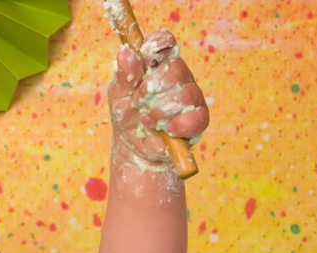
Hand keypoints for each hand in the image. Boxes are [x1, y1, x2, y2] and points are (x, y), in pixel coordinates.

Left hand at [108, 31, 208, 167]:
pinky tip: (167, 129)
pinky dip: (180, 124)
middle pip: (176, 69)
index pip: (164, 41)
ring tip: (147, 120)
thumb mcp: (119, 96)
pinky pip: (198, 117)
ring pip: (186, 94)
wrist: (133, 147)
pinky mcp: (197, 119)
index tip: (142, 71)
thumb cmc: (127, 115)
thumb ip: (123, 75)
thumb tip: (125, 52)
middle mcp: (178, 75)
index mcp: (159, 63)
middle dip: (152, 89)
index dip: (154, 50)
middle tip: (138, 103)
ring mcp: (191, 96)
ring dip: (161, 110)